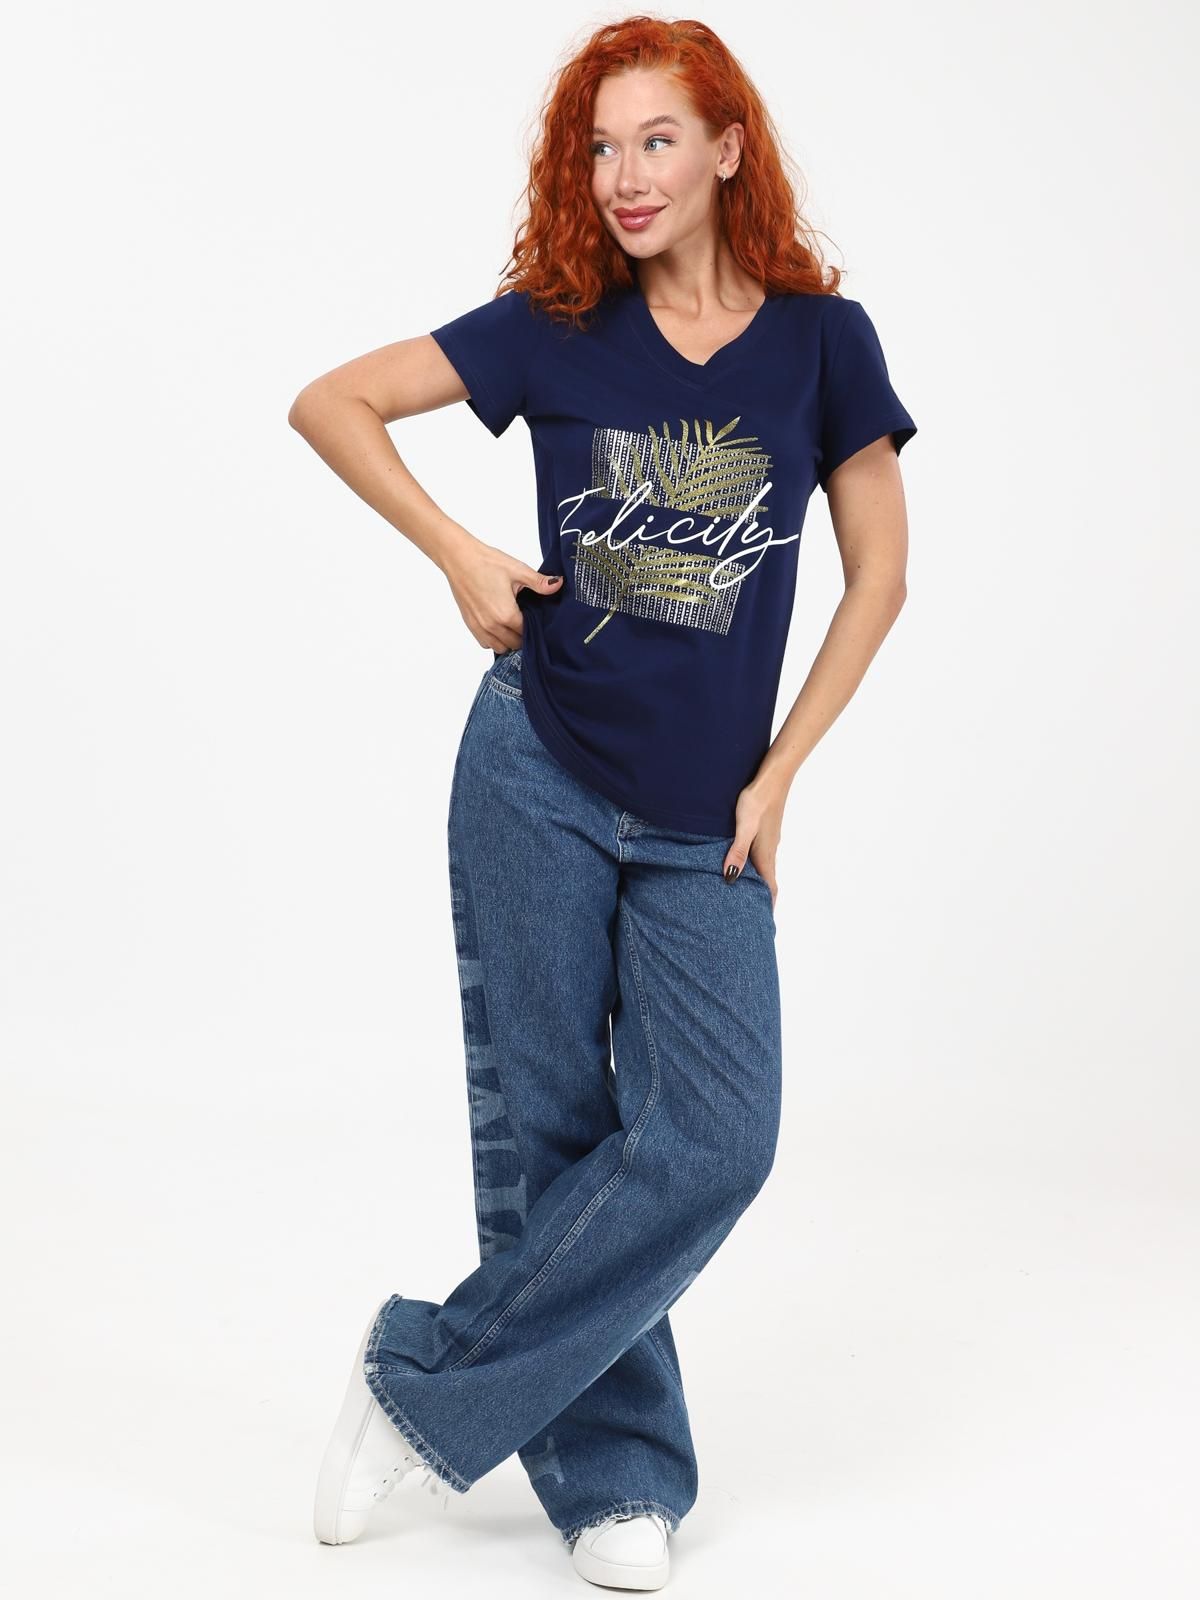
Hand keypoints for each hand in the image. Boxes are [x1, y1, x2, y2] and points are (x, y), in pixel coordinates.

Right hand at [442, 531, 561, 651]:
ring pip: (500, 647)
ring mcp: (479, 627)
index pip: (527, 633)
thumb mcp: (518, 570)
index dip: (535, 627)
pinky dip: (494, 639)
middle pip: (515, 644)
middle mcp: (492, 626)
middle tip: (527, 620)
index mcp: (506, 615)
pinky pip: (485, 643)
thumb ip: (539, 582)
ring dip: (509, 640)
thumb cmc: (486, 562)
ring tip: (513, 625)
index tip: (538, 619)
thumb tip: (559, 584)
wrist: (459, 558)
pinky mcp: (470, 624)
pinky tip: (499, 626)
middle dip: (523, 635)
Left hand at [722, 776, 785, 909]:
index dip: (768, 904)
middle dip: (761, 897)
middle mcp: (770, 850)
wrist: (773, 777)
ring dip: (758, 881)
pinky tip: (745, 863)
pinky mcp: (766, 830)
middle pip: (767, 880)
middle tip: (752, 913)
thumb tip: (731, 878)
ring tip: (746, 893)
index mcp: (765, 854)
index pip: (769, 887)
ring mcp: (769, 840)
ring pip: (764, 867)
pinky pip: (761, 855)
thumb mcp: (744, 827)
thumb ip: (738, 851)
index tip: (764, 922)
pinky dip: (755, 866)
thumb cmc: (757, 800)